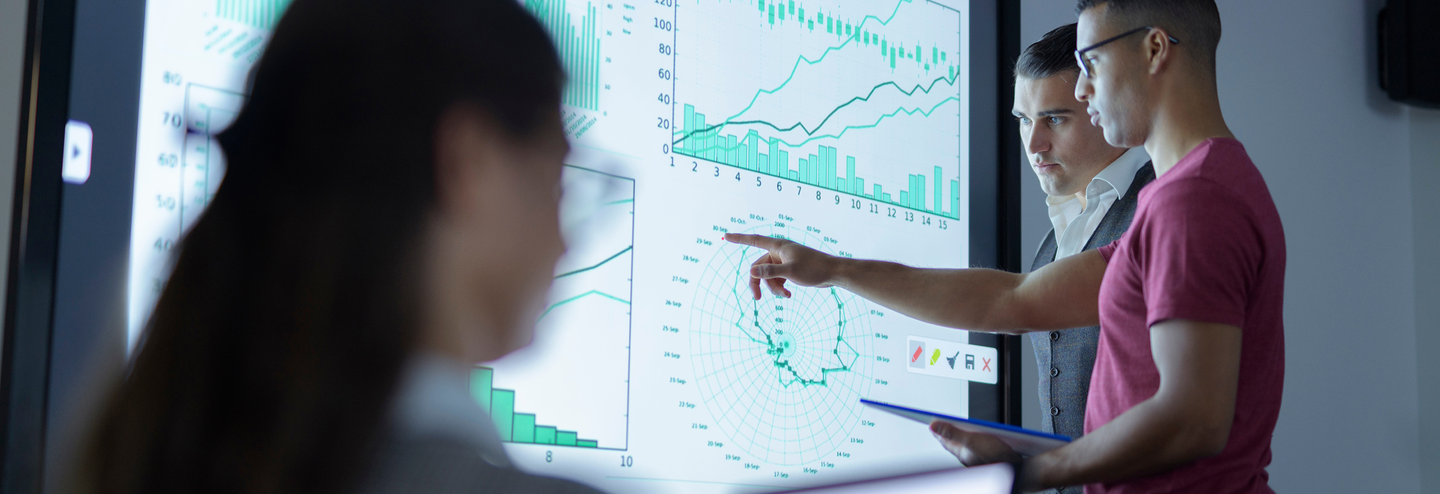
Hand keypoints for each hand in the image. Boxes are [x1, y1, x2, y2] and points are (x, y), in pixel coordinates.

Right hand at [722, 233, 840, 299]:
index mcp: (778, 246)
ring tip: (786, 295)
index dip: (738, 239)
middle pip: (759, 267)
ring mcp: (783, 261)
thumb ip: (770, 272)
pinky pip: (776, 279)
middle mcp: (779, 252)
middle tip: (757, 299)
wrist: (833, 273)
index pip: (754, 240)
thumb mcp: (791, 272)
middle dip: (759, 283)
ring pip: (768, 276)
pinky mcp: (789, 270)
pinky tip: (789, 294)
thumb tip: (751, 272)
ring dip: (773, 288)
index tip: (725, 236)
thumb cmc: (814, 269)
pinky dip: (780, 288)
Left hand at [930, 421, 1021, 466]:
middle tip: (943, 427)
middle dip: (949, 435)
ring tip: (958, 432)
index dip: (938, 431)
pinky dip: (976, 443)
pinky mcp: (990, 458)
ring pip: (967, 447)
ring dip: (962, 438)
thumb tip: (933, 426)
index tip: (932, 424)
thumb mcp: (971, 440)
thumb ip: (952, 432)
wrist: (1019, 470)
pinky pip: (978, 449)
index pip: (945, 440)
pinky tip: (980, 440)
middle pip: (955, 444)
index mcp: (962, 453)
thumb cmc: (996, 457)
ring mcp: (979, 459)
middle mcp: (969, 457)